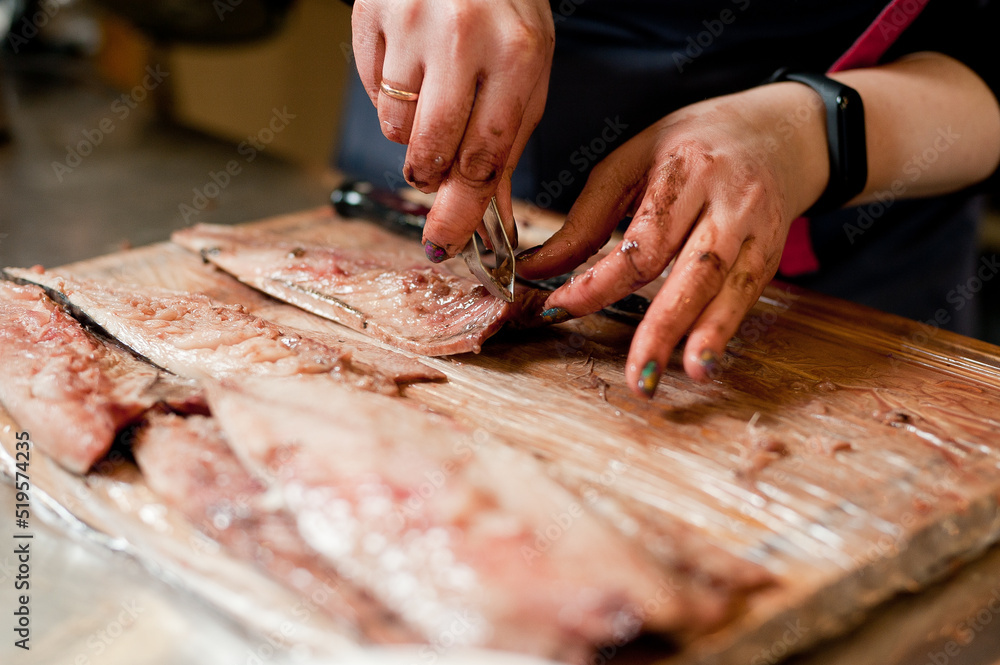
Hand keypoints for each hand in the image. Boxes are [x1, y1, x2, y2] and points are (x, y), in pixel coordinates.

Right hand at [351, 0, 554, 259]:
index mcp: (516, 55)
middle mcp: (462, 37)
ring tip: (432, 93)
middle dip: (429, 176)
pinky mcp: (369, 13)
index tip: (444, 243)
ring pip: (394, 125)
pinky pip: (370, 90)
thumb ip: (506, 143)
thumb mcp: (527, 70)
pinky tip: (411, 64)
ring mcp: (410, 21)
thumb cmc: (504, 9)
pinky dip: (388, 94)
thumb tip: (490, 216)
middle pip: (431, 150)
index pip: (483, 157)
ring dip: (410, 132)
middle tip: (432, 170)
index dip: (462, 210)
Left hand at [517, 83, 829, 396]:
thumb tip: (537, 269)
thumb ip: (587, 220)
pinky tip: (706, 360)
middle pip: (694, 269)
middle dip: (664, 325)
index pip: (640, 239)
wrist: (776, 133)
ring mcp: (756, 228)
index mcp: (683, 171)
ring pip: (730, 287)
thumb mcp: (631, 163)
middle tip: (639, 374)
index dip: (598, 281)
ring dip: (709, 334)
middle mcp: (727, 200)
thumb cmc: (690, 146)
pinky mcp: (772, 253)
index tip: (558, 309)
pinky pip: (746, 297)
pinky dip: (724, 329)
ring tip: (691, 373)